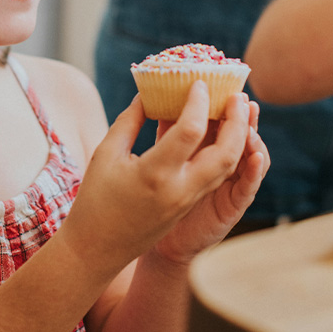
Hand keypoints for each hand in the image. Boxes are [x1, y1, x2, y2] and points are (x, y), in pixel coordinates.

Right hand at [60, 82, 249, 273]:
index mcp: (155, 174)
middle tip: (237, 94)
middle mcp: (179, 189)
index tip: (199, 82)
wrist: (97, 250)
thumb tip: (147, 94)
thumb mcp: (105, 154)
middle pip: (225, 153)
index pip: (190, 130)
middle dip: (237, 121)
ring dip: (237, 137)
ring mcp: (187, 202)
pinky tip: (220, 132)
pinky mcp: (188, 207)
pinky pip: (215, 176)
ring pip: (226, 167)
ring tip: (237, 110)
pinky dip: (224, 152)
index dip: (198, 102)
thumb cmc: (95, 199)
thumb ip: (129, 121)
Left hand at [151, 95, 268, 264]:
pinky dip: (255, 172)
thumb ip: (166, 131)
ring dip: (253, 138)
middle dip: (244, 116)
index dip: (225, 106)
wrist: (153, 239)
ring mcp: (230, 187)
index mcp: (205, 152)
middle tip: (242, 97)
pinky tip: (256, 156)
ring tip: (250, 120)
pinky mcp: (231, 208)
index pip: (222, 123)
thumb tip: (157, 97)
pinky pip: (247, 189)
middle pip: (240, 137)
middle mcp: (222, 167)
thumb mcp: (161, 157)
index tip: (223, 85)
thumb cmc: (154, 196)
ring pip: (251, 159)